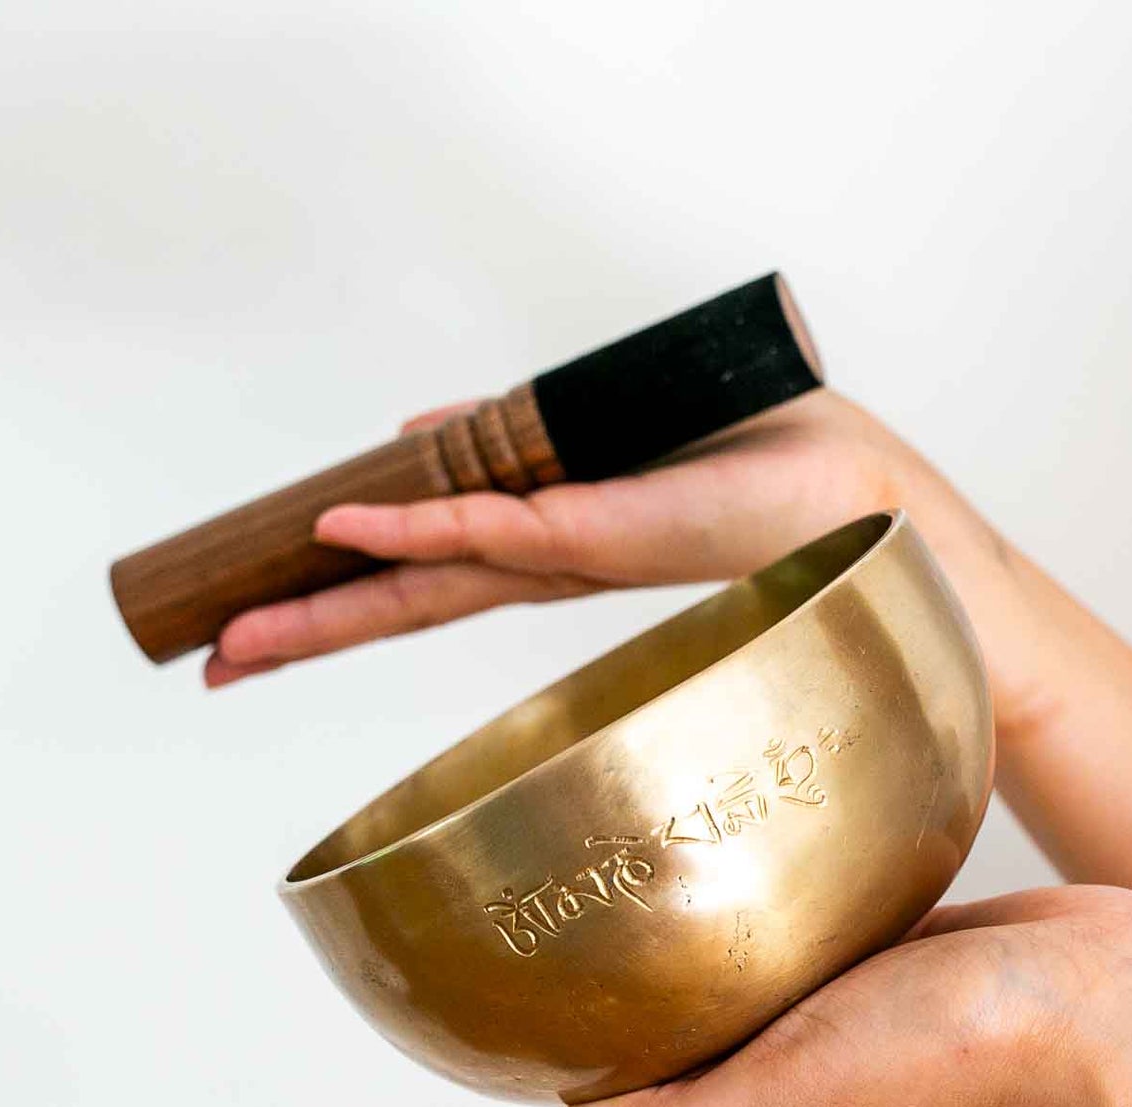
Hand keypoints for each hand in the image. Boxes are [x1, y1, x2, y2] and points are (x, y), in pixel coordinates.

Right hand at [205, 391, 1029, 705]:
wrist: (917, 547)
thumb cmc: (821, 502)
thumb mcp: (660, 450)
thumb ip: (550, 447)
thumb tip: (435, 419)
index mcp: (577, 540)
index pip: (444, 563)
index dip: (351, 585)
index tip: (268, 604)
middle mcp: (575, 557)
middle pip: (422, 589)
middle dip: (315, 624)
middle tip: (214, 661)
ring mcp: (599, 550)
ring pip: (447, 577)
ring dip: (341, 600)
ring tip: (240, 642)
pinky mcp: (640, 530)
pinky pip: (518, 525)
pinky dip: (431, 523)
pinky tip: (350, 528)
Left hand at [548, 885, 1131, 1106]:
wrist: (1110, 1003)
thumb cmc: (960, 1050)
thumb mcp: (796, 1090)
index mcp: (775, 1081)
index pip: (664, 1059)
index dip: (603, 1027)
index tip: (546, 972)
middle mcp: (816, 1033)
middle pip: (710, 996)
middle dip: (652, 955)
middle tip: (592, 875)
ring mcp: (871, 979)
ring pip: (775, 940)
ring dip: (730, 904)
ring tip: (671, 832)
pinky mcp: (918, 925)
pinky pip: (844, 894)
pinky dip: (807, 869)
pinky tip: (783, 819)